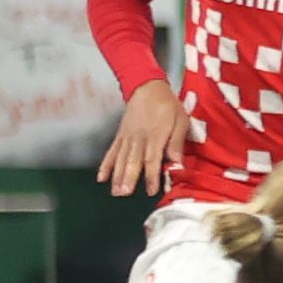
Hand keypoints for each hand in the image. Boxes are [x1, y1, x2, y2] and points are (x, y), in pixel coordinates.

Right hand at [99, 81, 186, 196]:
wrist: (147, 88)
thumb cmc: (168, 106)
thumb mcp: (180, 120)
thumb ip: (176, 142)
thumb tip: (177, 162)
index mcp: (156, 135)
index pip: (153, 158)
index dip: (152, 175)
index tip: (152, 191)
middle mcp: (139, 138)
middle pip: (133, 160)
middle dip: (129, 178)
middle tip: (124, 194)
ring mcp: (127, 137)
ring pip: (121, 158)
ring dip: (117, 176)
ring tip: (115, 192)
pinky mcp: (120, 136)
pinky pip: (112, 151)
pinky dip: (106, 165)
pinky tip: (101, 178)